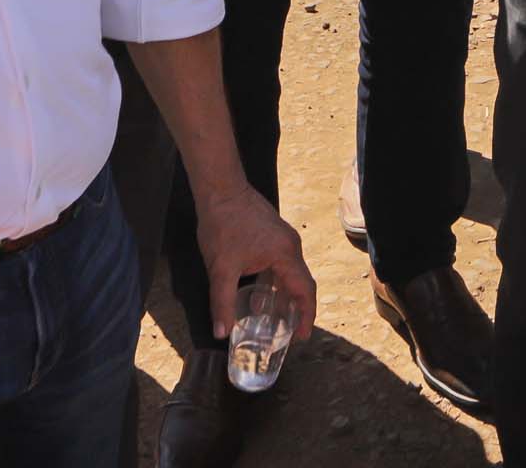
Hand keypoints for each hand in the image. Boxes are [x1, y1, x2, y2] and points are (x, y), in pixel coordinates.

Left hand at [191, 184, 317, 344]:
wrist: (220, 189)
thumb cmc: (223, 224)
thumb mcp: (220, 268)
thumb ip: (222, 302)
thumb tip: (221, 332)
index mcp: (285, 254)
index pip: (305, 290)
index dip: (306, 315)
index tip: (302, 335)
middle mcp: (291, 246)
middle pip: (301, 282)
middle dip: (297, 309)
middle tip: (290, 332)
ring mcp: (283, 238)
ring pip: (290, 273)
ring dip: (285, 295)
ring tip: (275, 317)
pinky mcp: (273, 234)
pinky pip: (282, 263)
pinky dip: (277, 281)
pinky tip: (260, 292)